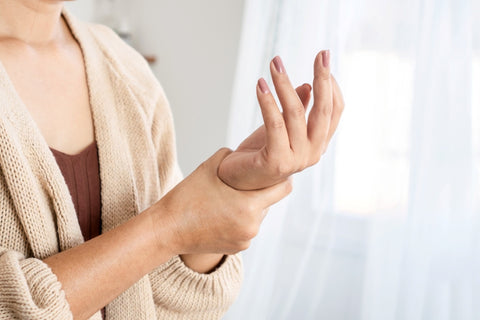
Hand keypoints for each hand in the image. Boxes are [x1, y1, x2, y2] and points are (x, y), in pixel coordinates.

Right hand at [151, 148, 291, 254]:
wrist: (167, 229)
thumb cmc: (186, 197)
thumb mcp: (209, 167)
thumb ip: (232, 156)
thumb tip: (247, 152)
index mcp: (249, 205)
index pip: (283, 188)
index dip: (280, 177)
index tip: (273, 171)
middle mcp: (252, 225)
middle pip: (269, 203)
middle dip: (260, 193)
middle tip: (245, 184)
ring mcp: (246, 239)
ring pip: (258, 217)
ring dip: (249, 208)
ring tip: (229, 200)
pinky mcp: (238, 249)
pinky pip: (247, 230)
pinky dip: (240, 221)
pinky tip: (222, 214)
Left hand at [218, 50, 343, 189]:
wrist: (237, 181)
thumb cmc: (261, 152)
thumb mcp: (282, 127)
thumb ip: (298, 110)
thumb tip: (308, 86)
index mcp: (318, 143)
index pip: (334, 110)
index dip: (332, 84)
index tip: (323, 59)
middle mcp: (313, 153)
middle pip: (323, 110)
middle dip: (323, 79)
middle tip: (321, 54)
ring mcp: (297, 159)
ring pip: (295, 113)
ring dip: (284, 84)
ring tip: (274, 64)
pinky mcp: (277, 161)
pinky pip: (274, 124)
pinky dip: (267, 101)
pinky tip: (260, 85)